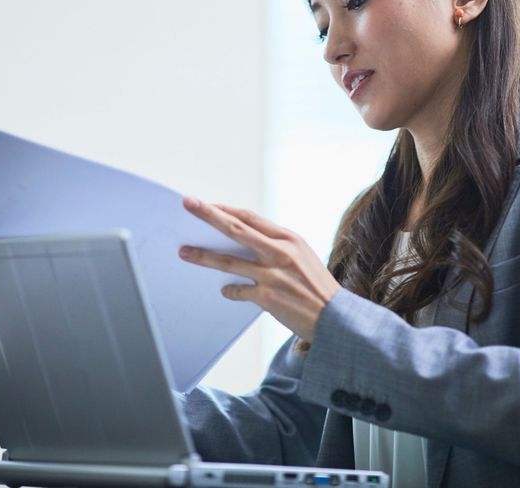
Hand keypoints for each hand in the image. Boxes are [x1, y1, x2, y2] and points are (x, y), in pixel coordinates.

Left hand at [178, 196, 340, 342]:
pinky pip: (238, 290)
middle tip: (188, 204)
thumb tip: (244, 239)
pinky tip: (224, 290)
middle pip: (235, 229)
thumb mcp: (301, 255)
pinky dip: (229, 290)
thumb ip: (275, 245)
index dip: (226, 209)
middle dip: (208, 215)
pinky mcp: (267, 297)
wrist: (335, 317)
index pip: (250, 217)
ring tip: (184, 251)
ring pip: (228, 261)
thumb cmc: (316, 285)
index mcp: (289, 238)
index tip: (207, 203)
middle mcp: (279, 252)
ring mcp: (272, 275)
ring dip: (203, 255)